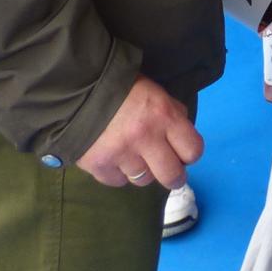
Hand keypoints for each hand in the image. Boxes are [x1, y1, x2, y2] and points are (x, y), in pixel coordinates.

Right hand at [74, 75, 202, 189]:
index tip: (182, 154)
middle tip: (168, 173)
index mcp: (164, 116)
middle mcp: (146, 137)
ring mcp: (121, 154)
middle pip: (172, 176)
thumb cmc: (123, 88)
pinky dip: (118, 173)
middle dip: (173, 177)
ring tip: (133, 156)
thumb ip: (172, 113)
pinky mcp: (99, 166)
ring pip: (143, 180)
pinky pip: (118, 181)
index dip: (189, 154)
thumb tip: (183, 138)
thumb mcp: (156, 93)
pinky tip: (113, 158)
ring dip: (141, 171)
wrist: (78, 89)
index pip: (193, 150)